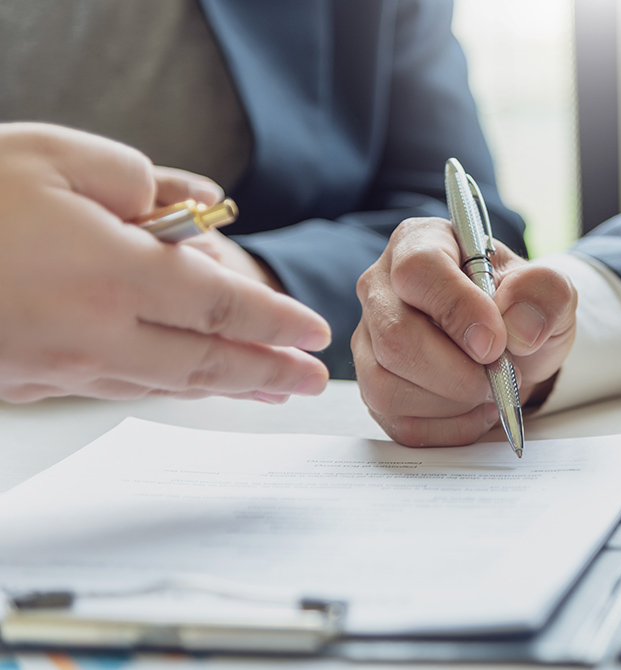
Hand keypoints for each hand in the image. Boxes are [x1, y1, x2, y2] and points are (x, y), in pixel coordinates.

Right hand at [0, 122, 330, 402]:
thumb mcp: (55, 156)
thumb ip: (137, 180)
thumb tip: (193, 207)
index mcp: (113, 273)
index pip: (222, 306)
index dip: (276, 323)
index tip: (313, 333)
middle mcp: (96, 332)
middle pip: (206, 362)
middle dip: (268, 374)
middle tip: (311, 384)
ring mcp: (61, 365)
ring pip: (164, 383)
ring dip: (225, 388)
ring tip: (268, 390)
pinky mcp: (29, 380)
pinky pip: (117, 387)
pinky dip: (164, 387)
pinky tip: (184, 383)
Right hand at [352, 217, 576, 445]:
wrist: (514, 346)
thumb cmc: (520, 308)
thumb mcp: (549, 289)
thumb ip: (544, 293)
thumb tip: (519, 329)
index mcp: (419, 243)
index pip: (418, 271)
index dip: (457, 311)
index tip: (495, 344)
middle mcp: (381, 288)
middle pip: (395, 337)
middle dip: (458, 372)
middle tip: (502, 375)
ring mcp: (370, 340)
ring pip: (386, 386)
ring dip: (452, 403)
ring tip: (490, 390)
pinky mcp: (374, 386)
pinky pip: (397, 422)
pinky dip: (446, 427)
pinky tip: (473, 409)